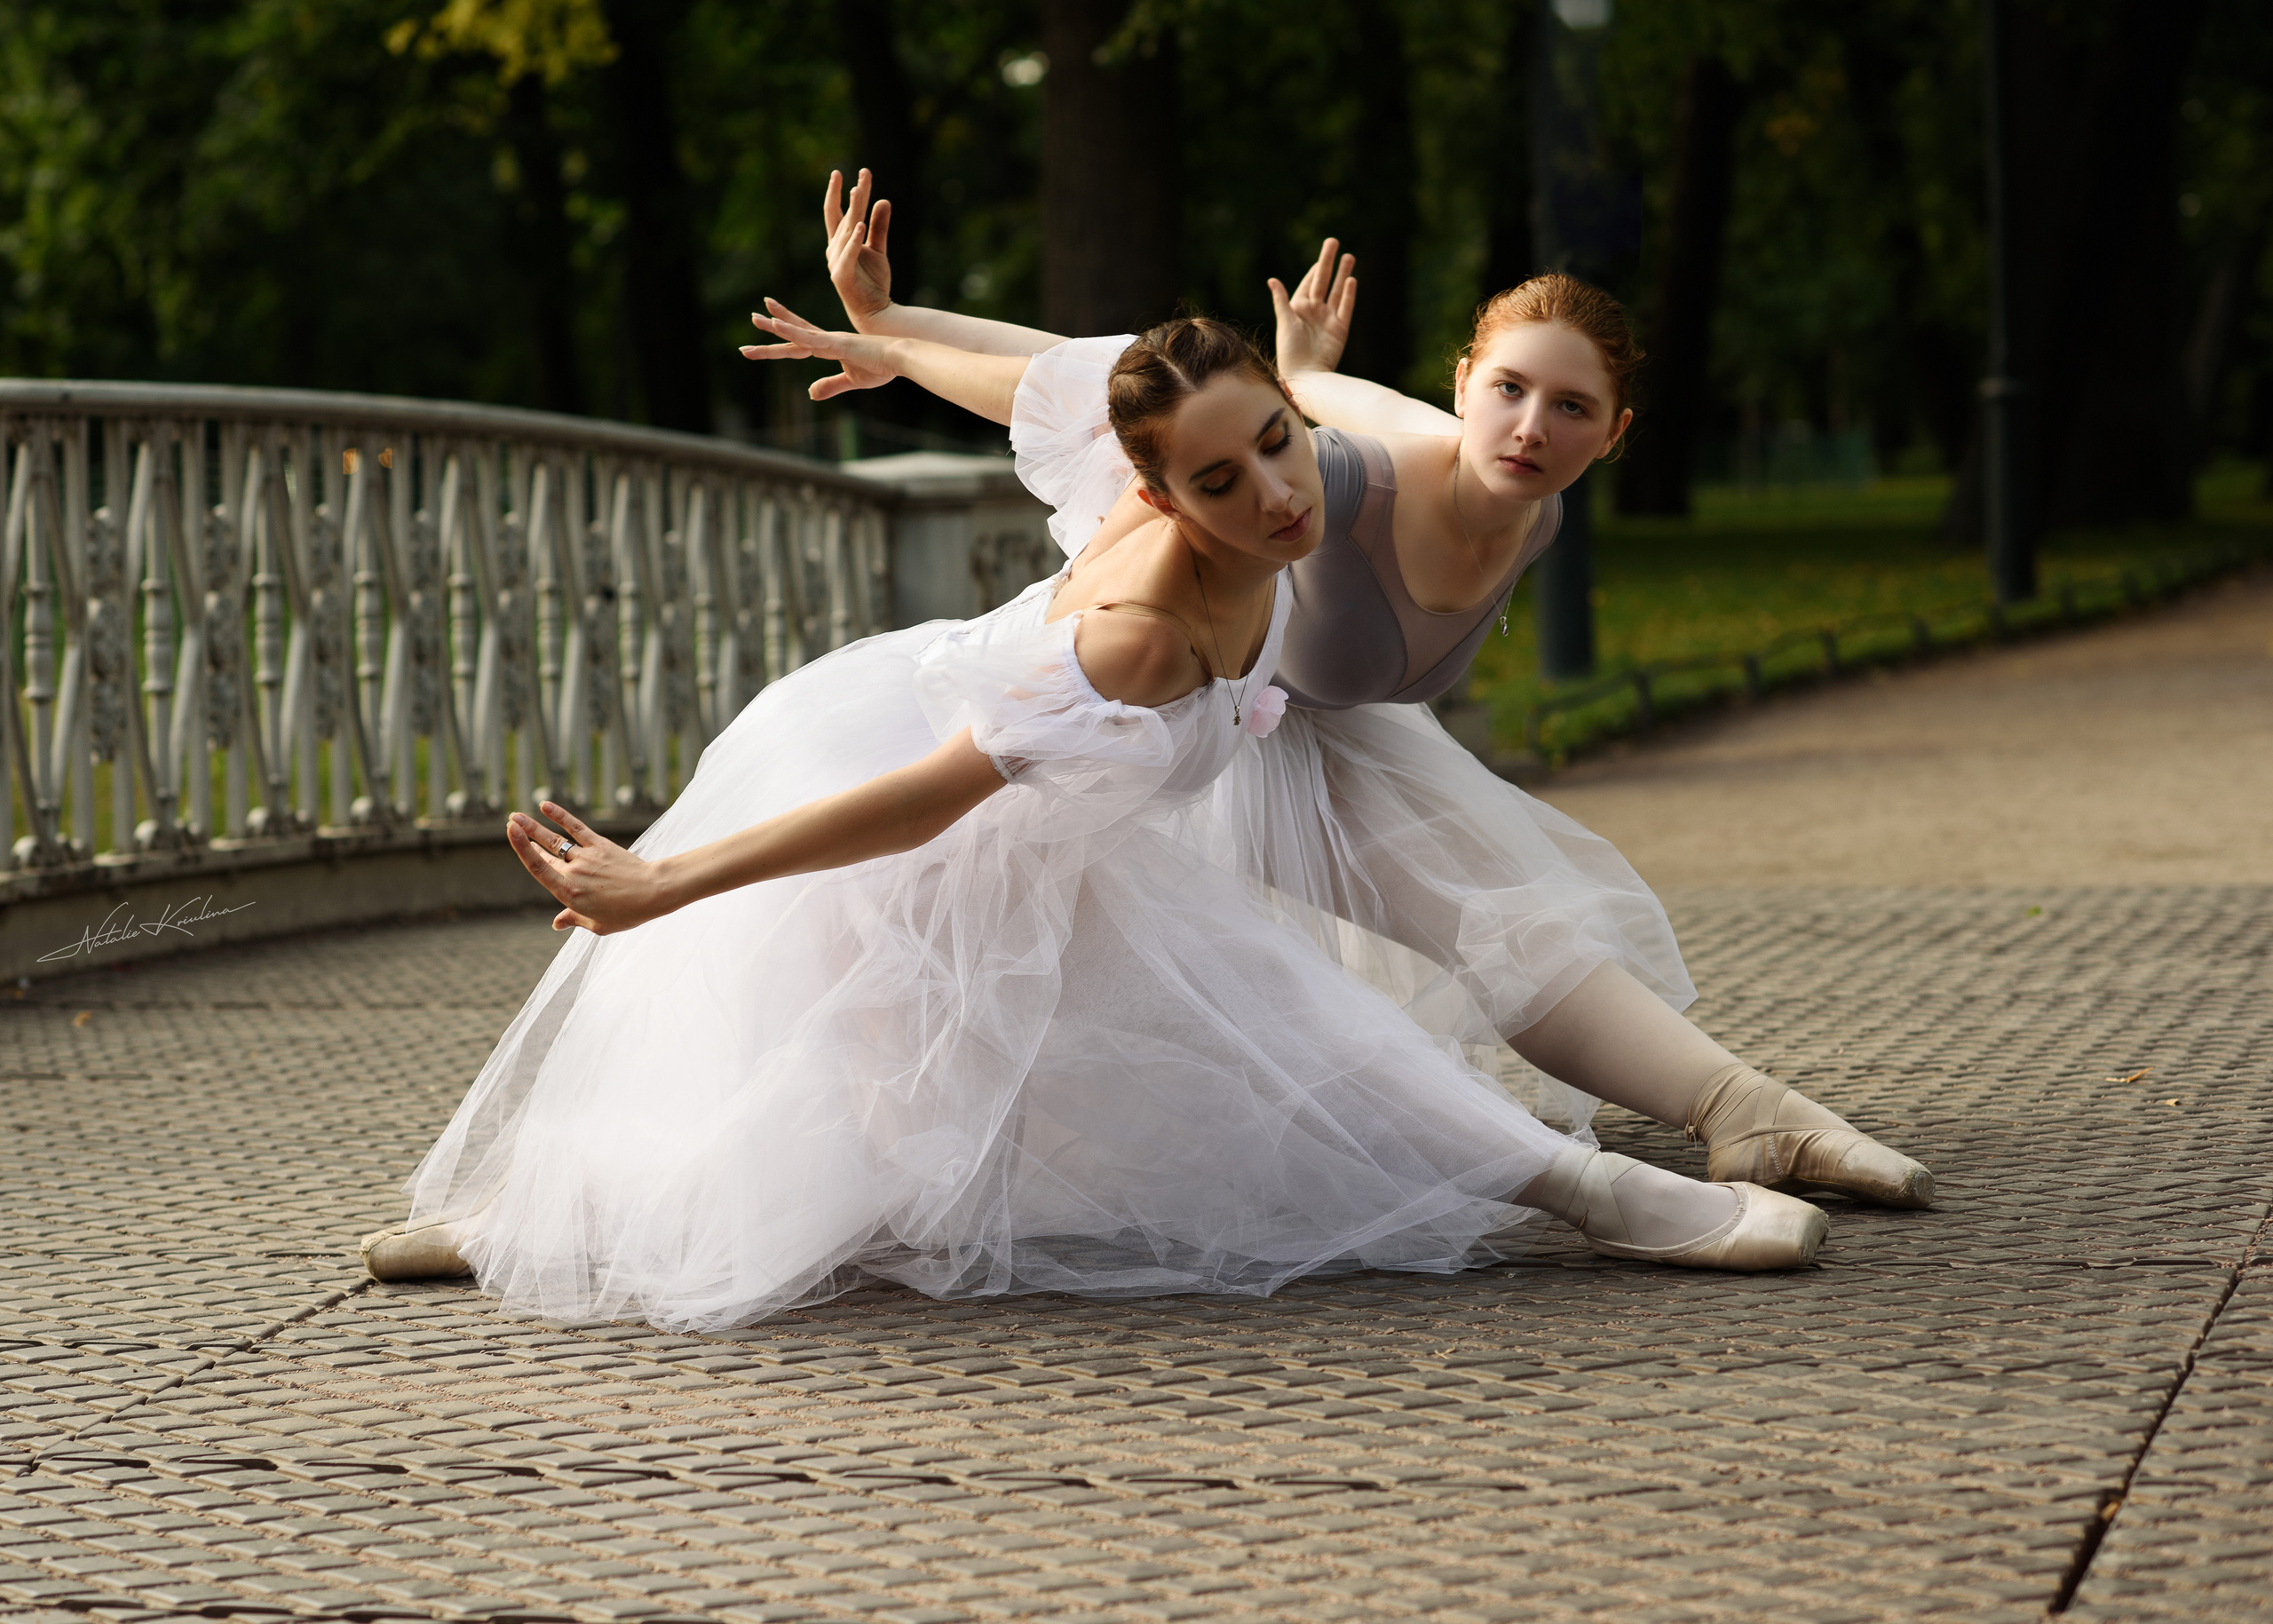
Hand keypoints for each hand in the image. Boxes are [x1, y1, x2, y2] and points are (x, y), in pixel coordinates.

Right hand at [507, 803, 675, 934]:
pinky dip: (561, 816)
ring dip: (535, 827)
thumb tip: (557, 922)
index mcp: (568, 894)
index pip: (538, 868)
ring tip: (517, 816)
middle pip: (545, 853)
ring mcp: (587, 857)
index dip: (522, 850)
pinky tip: (545, 806)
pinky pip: (576, 829)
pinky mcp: (600, 845)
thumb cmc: (627, 913)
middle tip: (510, 823)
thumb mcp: (598, 924)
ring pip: (556, 840)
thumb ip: (574, 919)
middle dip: (525, 837)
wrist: (654, 892)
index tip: (510, 833)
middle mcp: (574, 873)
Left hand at [740, 299, 898, 399]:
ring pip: (796, 333)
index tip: (769, 327)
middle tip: (753, 318)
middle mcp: (827, 340)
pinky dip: (791, 331)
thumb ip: (830, 386)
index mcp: (830, 347)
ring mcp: (830, 340)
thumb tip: (809, 393)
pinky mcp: (835, 343)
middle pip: (794, 333)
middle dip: (772, 327)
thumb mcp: (851, 381)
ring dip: (775, 327)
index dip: (785, 335)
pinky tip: (776, 325)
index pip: (802, 340)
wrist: (901, 358)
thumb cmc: (881, 367)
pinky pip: (808, 337)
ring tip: (755, 318)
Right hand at [822, 167, 894, 328]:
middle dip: (851, 194)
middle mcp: (835, 250)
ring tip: (859, 191)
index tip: (847, 172)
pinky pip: (848, 255)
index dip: (841, 192)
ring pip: (845, 231)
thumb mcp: (878, 250)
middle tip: (862, 173)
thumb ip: (879, 226)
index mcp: (841, 243)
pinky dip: (853, 240)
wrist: (875, 312)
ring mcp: (837, 263)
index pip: (838, 213)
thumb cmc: (873, 283)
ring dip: (853, 210)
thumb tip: (883, 200)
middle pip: (843, 216)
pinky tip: (860, 225)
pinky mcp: (843, 276)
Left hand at [1268, 237, 1357, 374]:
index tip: (1321, 254)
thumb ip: (1281, 300)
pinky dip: (1348, 294)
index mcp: (1298, 308)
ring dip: (1342, 274)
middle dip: (1329, 262)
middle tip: (1334, 241)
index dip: (1314, 268)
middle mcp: (1314, 311)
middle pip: (1323, 281)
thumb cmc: (1290, 351)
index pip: (1309, 282)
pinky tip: (1352, 280)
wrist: (1305, 375)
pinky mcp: (1340, 329)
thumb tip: (1272, 280)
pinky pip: (1345, 307)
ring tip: (1349, 256)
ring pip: (1336, 290)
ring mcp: (1328, 319)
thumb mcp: (1285, 322)